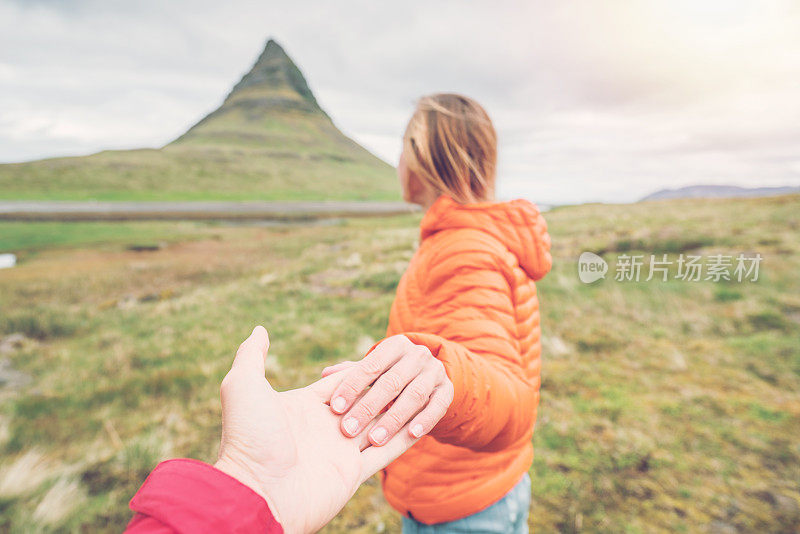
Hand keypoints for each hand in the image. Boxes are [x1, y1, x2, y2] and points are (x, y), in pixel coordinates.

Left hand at [214, 327, 418, 533]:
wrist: (256, 493)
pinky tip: (420, 423)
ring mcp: (339, 451)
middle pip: (363, 401)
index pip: (341, 381)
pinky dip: (404, 439)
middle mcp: (324, 428)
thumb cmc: (249, 438)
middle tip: (406, 373)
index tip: (384, 355)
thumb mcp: (242, 386)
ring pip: (378, 425)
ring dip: (395, 411)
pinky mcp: (353, 473)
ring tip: (420, 392)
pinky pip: (386, 453)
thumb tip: (260, 328)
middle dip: (382, 390)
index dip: (360, 370)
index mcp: (304, 406)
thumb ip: (252, 354)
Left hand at [321, 334, 453, 445]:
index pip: (372, 365)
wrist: (427, 376)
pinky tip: (410, 435)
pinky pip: (437, 407)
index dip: (352, 386)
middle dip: (368, 407)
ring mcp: (435, 372)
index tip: (335, 407)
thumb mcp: (374, 369)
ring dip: (394, 420)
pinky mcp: (448, 391)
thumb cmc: (390, 374)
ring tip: (374, 440)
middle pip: (392, 382)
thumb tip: (326, 374)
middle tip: (348, 429)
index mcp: (396, 345)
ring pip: (414, 396)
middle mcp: (418, 355)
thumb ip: (352, 372)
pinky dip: (425, 421)